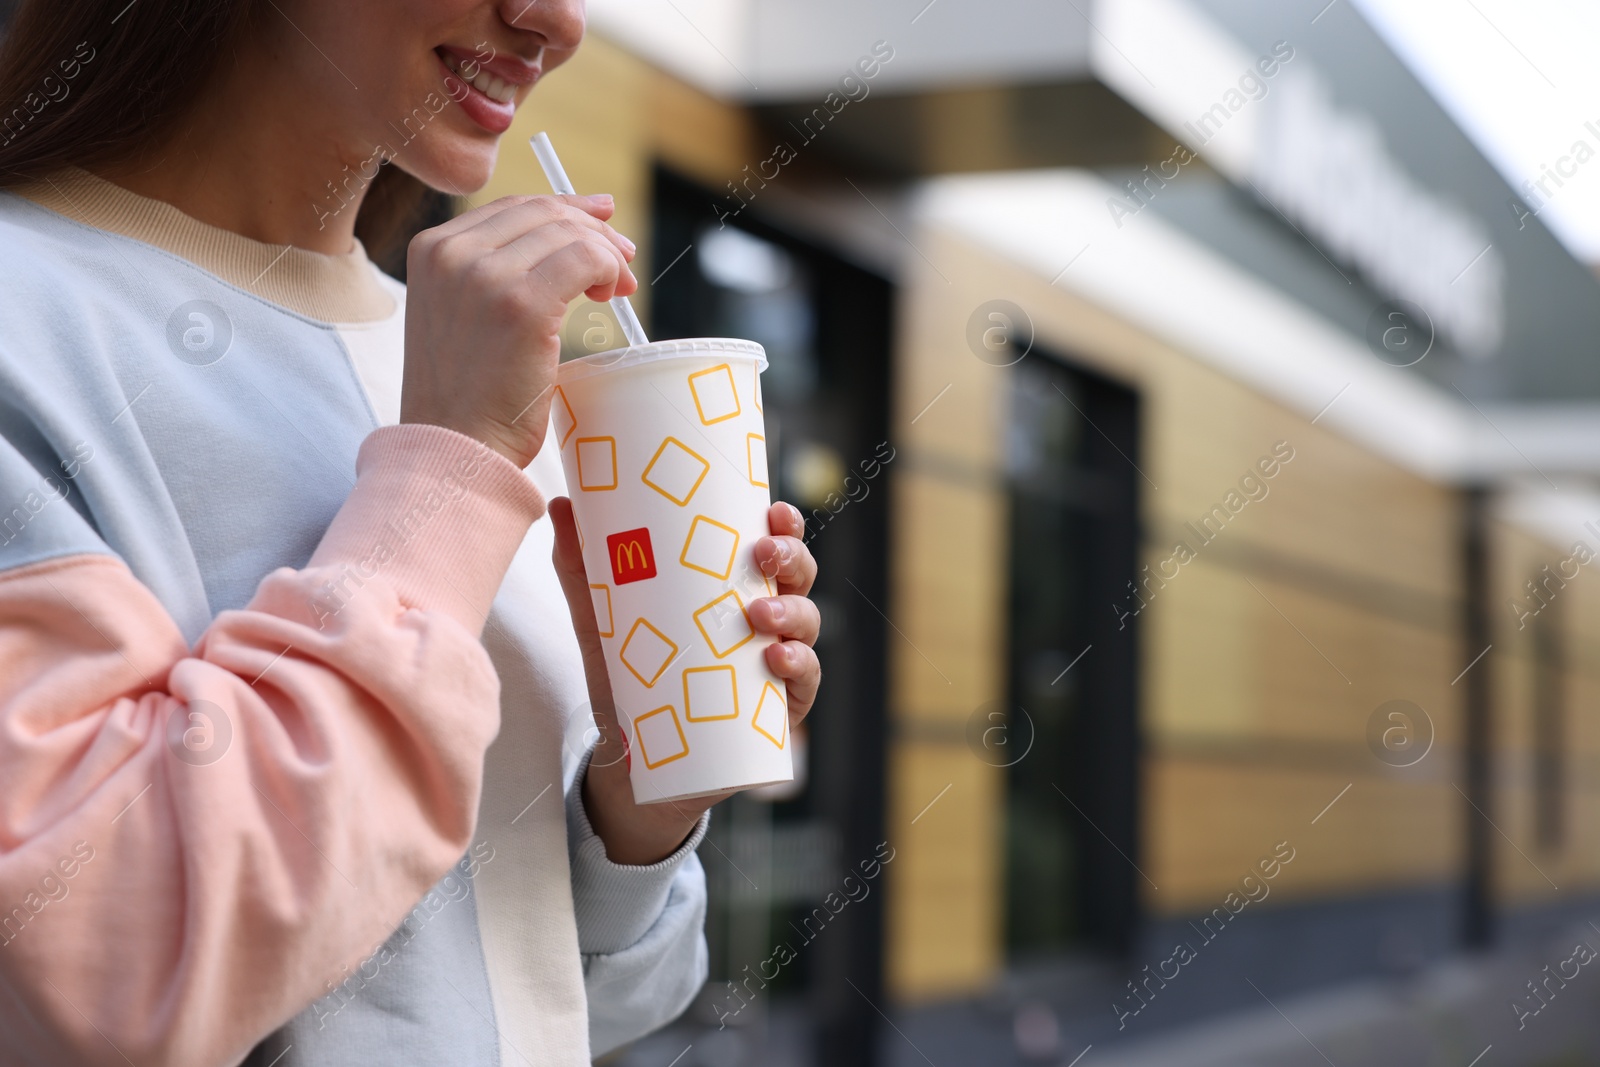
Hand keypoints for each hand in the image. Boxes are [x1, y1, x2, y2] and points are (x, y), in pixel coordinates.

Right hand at [400, 194, 637, 467]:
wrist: (454, 449)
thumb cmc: (468, 396)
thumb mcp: (462, 316)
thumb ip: (495, 272)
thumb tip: (570, 230)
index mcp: (431, 250)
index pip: (512, 207)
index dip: (565, 209)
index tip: (602, 223)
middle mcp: (451, 253)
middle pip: (545, 213)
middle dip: (594, 232)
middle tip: (623, 263)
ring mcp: (484, 276)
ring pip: (570, 234)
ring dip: (607, 255)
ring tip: (618, 289)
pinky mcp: (522, 305)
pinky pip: (586, 260)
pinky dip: (608, 270)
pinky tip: (610, 296)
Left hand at [550, 499, 822, 864]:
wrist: (631, 760)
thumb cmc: (630, 676)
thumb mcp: (601, 621)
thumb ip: (581, 567)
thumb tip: (560, 503)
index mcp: (732, 587)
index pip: (770, 543)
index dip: (784, 523)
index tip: (773, 509)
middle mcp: (764, 619)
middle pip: (797, 576)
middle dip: (791, 557)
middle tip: (763, 553)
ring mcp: (776, 662)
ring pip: (807, 624)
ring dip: (792, 613)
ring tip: (759, 617)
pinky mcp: (779, 708)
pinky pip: (805, 681)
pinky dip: (798, 666)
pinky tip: (776, 659)